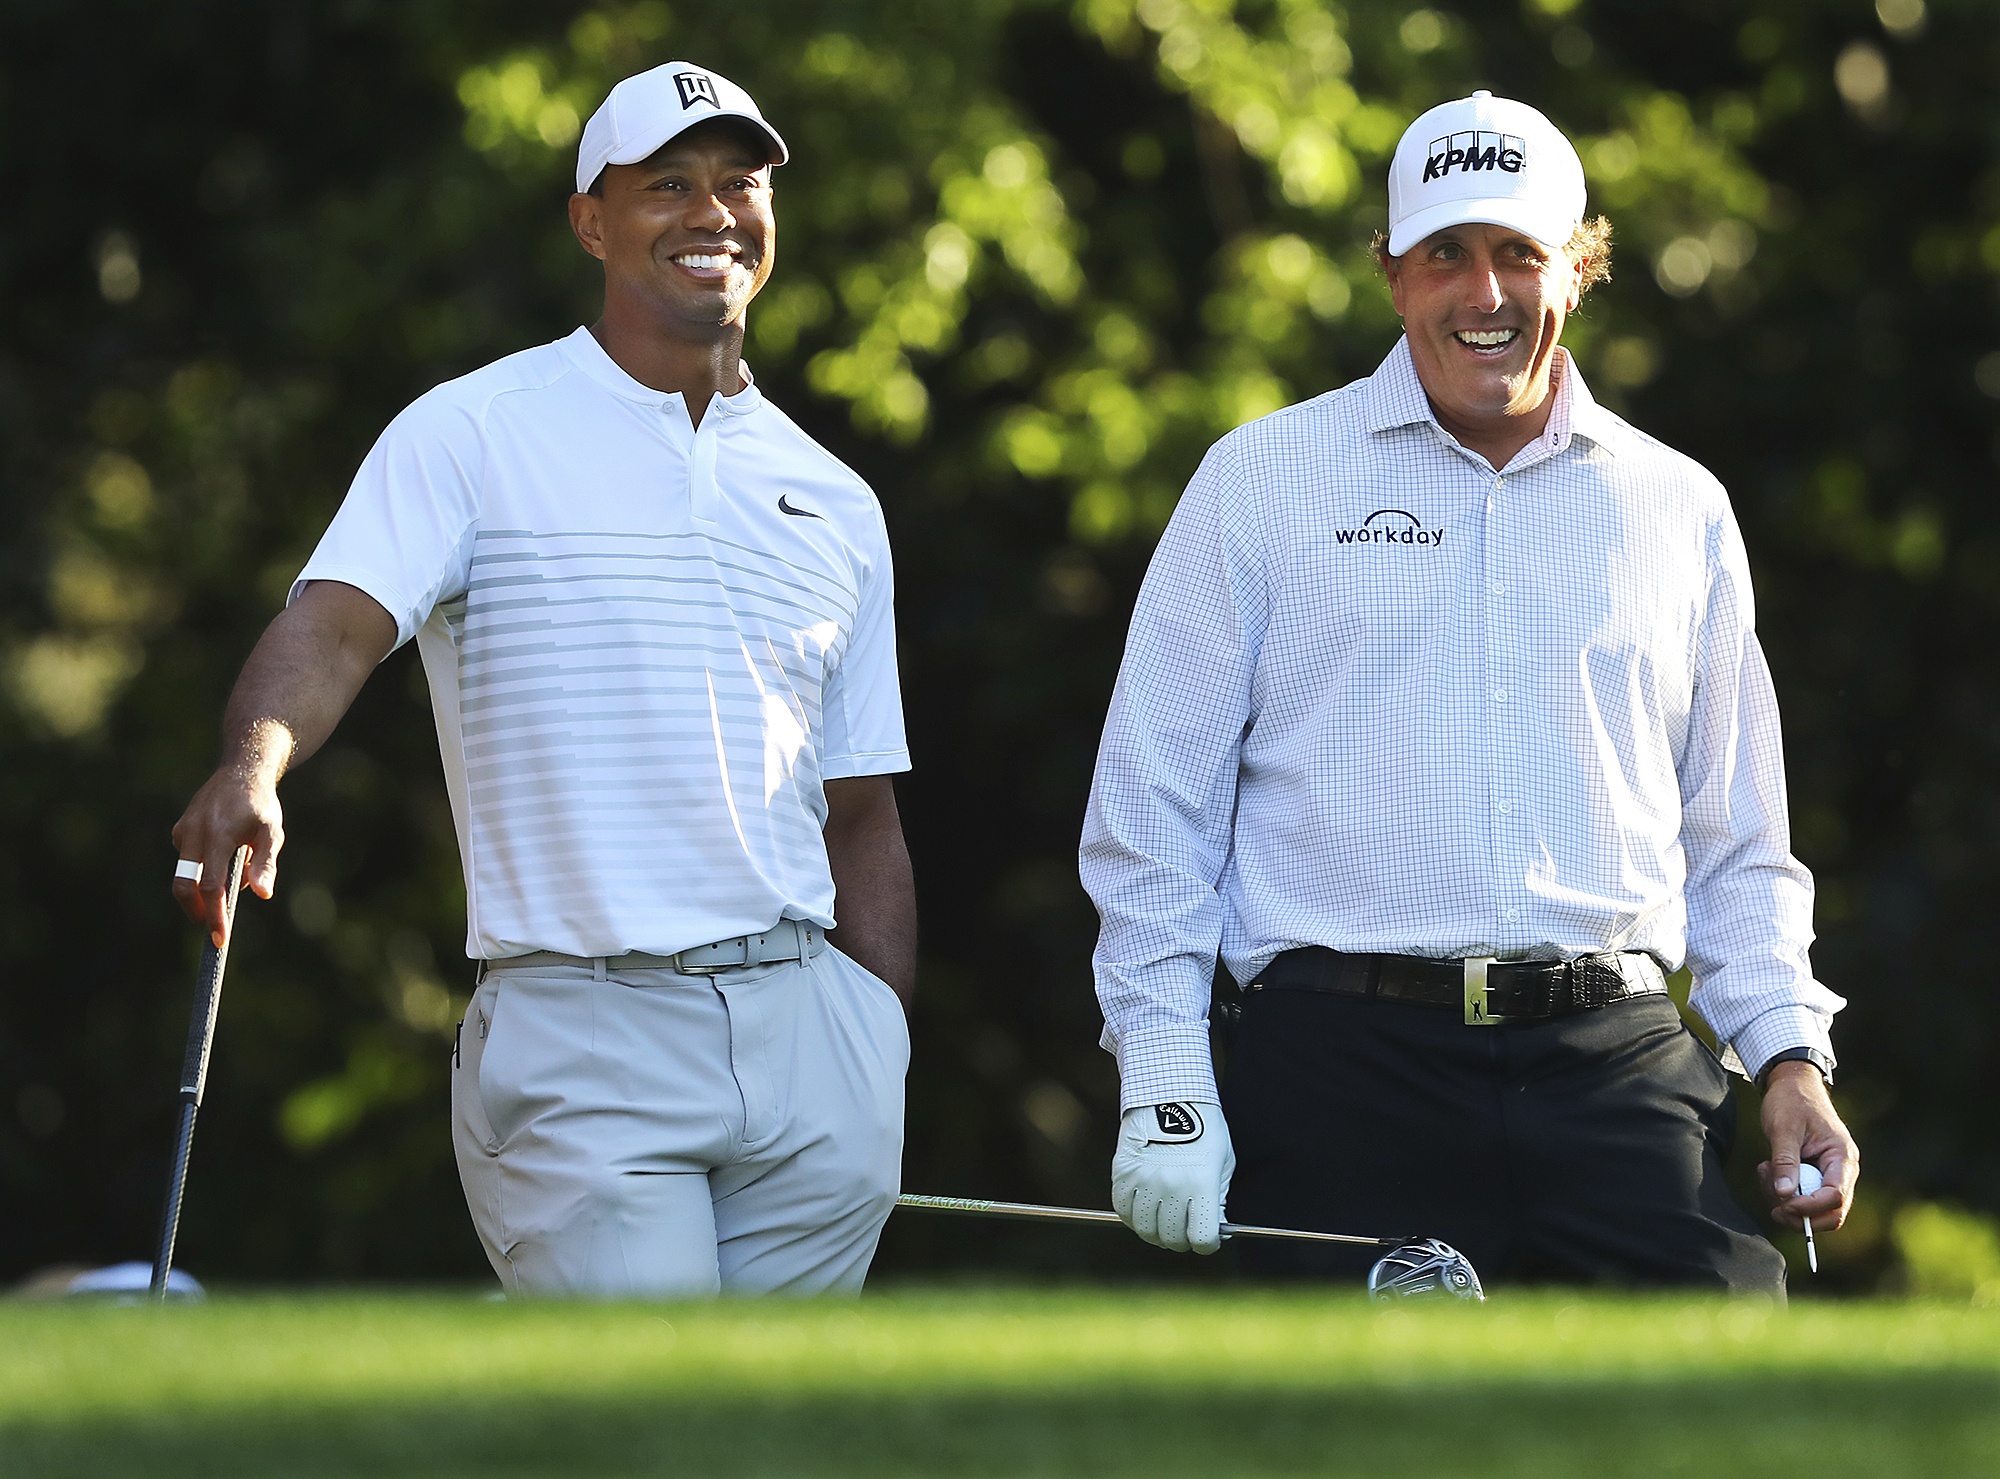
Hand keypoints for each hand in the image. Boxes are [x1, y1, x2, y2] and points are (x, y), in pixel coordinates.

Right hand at [171, 734, 287, 946]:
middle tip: (215, 928)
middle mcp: (194, 833)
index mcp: (218, 835)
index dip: (214, 915)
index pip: (211, 885)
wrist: (241, 772)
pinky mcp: (179, 831)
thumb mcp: (272, 833)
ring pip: (185, 875)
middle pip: (185, 886)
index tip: (219, 939)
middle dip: (198, 912)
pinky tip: (227, 858)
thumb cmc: (261, 806)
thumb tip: (261, 895)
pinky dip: (204, 871)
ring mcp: (183, 831)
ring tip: (235, 876)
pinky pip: (188, 861)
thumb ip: (265, 863)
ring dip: (205, 889)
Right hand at [1111, 1101, 1234, 1253]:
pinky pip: (1123, 1210)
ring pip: (1146, 1230)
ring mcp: (1144, 1179)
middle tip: (1183, 1233)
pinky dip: (1133, 1217)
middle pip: (1172, 1238)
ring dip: (1156, 1232)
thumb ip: (1217, 1200)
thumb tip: (1213, 1230)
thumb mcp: (1222, 1163)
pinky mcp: (1123, 1172)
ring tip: (1162, 1223)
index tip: (1206, 1240)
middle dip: (1181, 1241)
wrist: (1170, 1095)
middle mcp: (1172, 1185)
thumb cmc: (1203, 1128)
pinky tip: (1144, 1210)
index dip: (1207, 1244)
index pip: (1202, 1238)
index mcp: (1201, 1183)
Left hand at [1757, 1061, 1857, 1232]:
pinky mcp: (1814, 1175)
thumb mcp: (1784, 1128)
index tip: (1783, 1205)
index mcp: (1842, 1157)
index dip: (1810, 1208)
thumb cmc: (1791, 1101)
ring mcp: (1829, 1174)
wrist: (1792, 1084)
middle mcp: (1842, 1170)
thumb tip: (1785, 1195)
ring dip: (1786, 1201)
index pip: (1836, 1197)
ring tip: (1764, 1171)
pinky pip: (1802, 1197)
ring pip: (1814, 1209)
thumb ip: (1785, 1161)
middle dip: (1801, 1215)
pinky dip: (1782, 1192)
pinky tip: (1766, 1170)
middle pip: (1832, 1212)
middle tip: (1773, 1206)